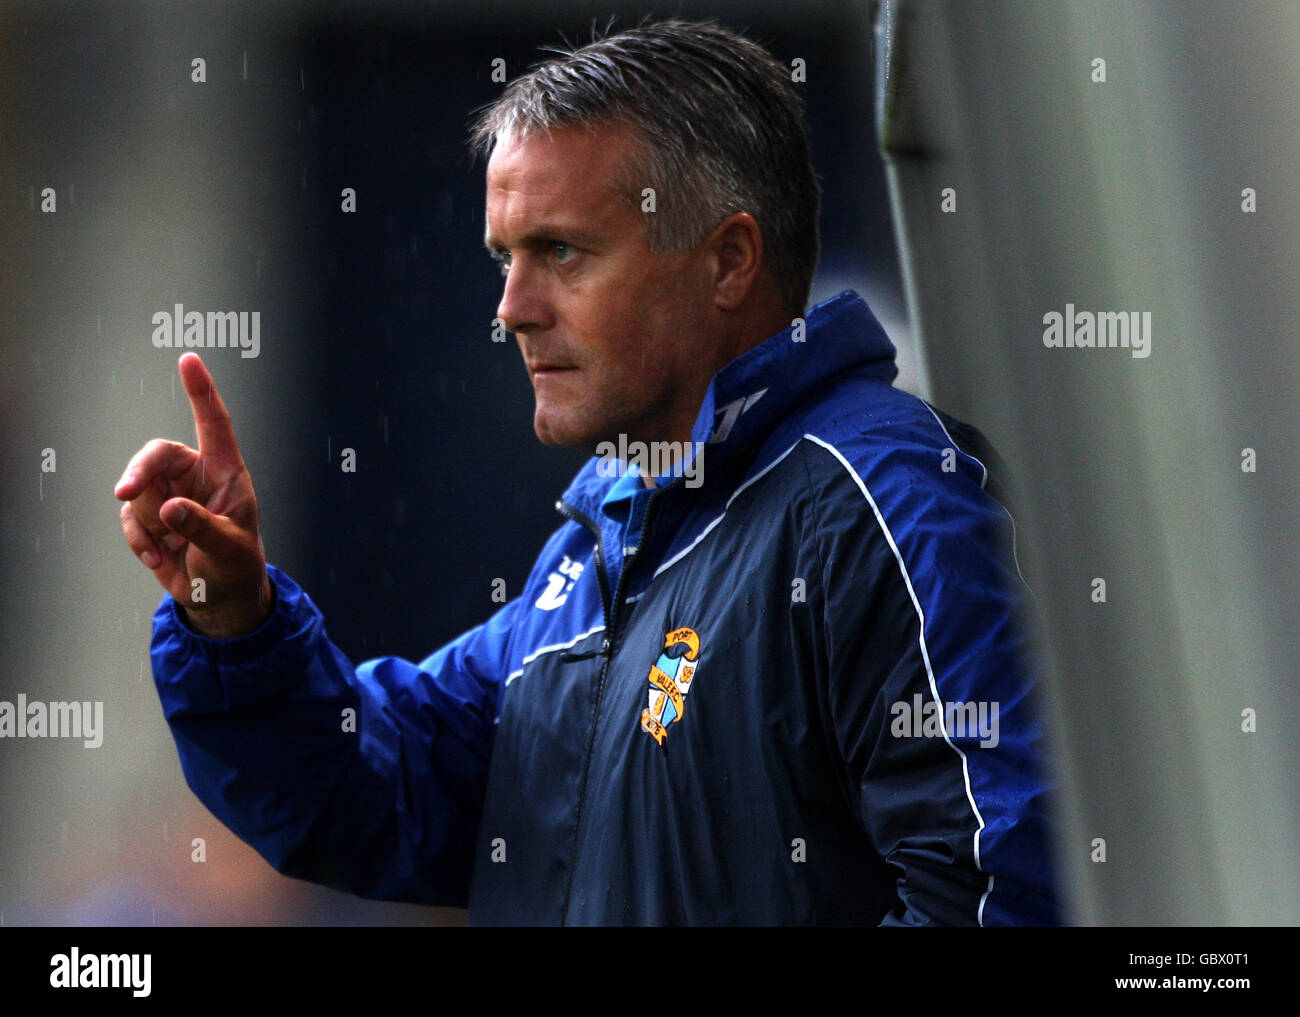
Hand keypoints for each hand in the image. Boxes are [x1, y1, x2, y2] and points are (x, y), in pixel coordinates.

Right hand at [116, 352, 271, 638]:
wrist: (219, 596)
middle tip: (124, 491)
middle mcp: (196, 476)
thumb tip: (169, 507)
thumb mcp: (228, 549)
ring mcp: (170, 494)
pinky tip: (159, 559)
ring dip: (146, 523)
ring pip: (138, 490)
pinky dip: (139, 540)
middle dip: (138, 471)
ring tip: (170, 551)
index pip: (213, 424)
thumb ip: (202, 527)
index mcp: (226, 473)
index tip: (189, 360)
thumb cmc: (235, 566)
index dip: (201, 391)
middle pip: (156, 455)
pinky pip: (130, 517)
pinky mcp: (151, 515)